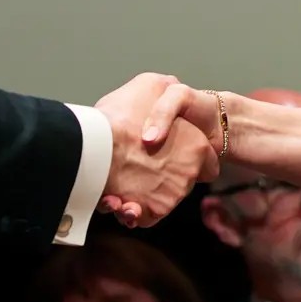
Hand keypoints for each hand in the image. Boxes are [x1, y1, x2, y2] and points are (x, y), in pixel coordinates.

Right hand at [93, 73, 220, 226]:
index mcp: (197, 146)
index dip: (187, 155)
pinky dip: (132, 212)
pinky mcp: (152, 214)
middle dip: (160, 174)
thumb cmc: (122, 114)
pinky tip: (116, 200)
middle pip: (180, 178)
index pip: (204, 160)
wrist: (96, 146)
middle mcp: (189, 174)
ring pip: (158, 198)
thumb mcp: (150, 85)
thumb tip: (167, 89)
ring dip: (141, 193)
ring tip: (118, 183)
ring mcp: (172, 195)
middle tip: (134, 165)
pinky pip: (143, 216)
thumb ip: (165, 92)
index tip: (166, 152)